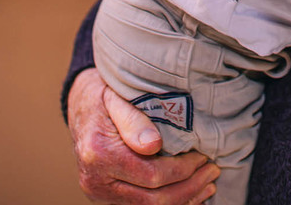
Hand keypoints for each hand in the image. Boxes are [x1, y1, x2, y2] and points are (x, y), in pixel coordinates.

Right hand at [69, 68, 218, 203]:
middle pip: (151, 200)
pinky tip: (188, 193)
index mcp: (98, 154)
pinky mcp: (106, 197)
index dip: (183, 170)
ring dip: (182, 200)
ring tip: (206, 185)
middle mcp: (95, 180)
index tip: (203, 158)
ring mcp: (99, 193)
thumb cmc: (101, 96)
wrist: (79, 106)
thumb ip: (134, 120)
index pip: (151, 175)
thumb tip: (154, 145)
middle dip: (188, 189)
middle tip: (211, 172)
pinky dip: (168, 202)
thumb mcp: (116, 97)